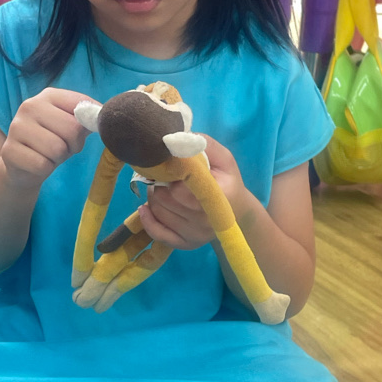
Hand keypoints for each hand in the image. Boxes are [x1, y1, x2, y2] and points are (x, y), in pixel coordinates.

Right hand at [1, 88, 96, 190]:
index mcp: (49, 95)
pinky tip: (37, 163)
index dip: (87, 126)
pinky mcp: (9, 150)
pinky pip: (42, 165)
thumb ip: (87, 118)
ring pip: (57, 149)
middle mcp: (29, 106)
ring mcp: (16, 127)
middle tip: (64, 148)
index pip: (81, 107)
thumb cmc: (52, 141)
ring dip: (58, 158)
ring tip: (49, 155)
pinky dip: (45, 169)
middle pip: (72, 129)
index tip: (81, 133)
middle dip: (73, 145)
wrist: (23, 165)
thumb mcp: (71, 126)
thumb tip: (105, 115)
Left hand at [138, 135, 246, 249]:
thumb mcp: (223, 158)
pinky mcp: (186, 244)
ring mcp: (196, 235)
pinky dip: (147, 220)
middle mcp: (207, 221)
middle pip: (165, 200)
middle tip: (163, 176)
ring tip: (161, 188)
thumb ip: (203, 145)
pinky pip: (158, 233)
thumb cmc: (227, 181)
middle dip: (159, 184)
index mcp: (218, 198)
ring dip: (154, 197)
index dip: (170, 174)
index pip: (180, 188)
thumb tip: (176, 138)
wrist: (237, 211)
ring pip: (158, 212)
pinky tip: (144, 208)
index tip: (170, 165)